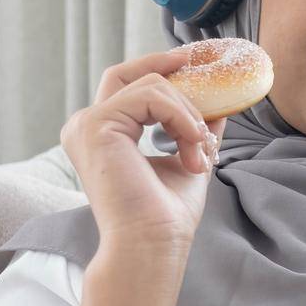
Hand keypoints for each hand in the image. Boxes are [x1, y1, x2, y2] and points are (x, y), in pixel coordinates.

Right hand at [61, 47, 227, 248]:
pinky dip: (181, 117)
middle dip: (167, 67)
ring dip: (188, 115)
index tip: (189, 62)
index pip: (125, 84)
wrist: (152, 243)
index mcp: (101, 134)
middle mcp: (85, 126)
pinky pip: (150, 97)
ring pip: (150, 86)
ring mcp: (87, 124)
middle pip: (127, 73)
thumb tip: (219, 109)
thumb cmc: (165, 214)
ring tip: (199, 152)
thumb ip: (194, 131)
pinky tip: (192, 146)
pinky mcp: (96, 125)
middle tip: (200, 69)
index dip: (155, 66)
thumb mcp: (186, 159)